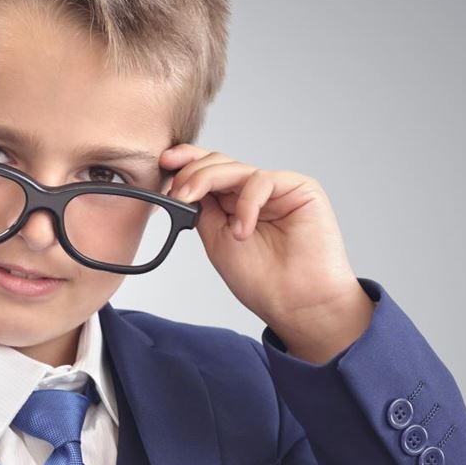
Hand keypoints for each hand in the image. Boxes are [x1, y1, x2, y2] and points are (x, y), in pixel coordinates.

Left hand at [159, 144, 373, 362]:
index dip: (187, 161)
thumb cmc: (262, 280)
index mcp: (234, 202)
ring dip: (211, 184)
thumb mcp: (217, 240)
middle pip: (219, 162)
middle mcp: (255, 192)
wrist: (296, 303)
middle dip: (192, 172)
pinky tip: (243, 230)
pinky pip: (262, 181)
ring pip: (236, 168)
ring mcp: (277, 188)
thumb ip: (203, 209)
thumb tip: (181, 183)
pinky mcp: (301, 188)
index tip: (164, 162)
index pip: (209, 170)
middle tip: (178, 194)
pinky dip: (247, 204)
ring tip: (203, 212)